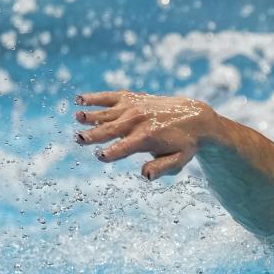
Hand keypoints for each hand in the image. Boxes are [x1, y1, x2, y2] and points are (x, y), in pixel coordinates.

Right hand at [74, 91, 220, 179]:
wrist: (195, 117)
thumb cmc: (185, 144)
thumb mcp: (179, 160)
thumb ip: (161, 168)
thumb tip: (145, 176)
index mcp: (148, 138)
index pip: (125, 147)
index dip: (113, 153)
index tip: (101, 156)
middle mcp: (138, 121)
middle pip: (111, 130)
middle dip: (95, 135)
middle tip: (79, 140)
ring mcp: (134, 108)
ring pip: (107, 112)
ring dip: (91, 115)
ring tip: (77, 117)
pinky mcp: (131, 99)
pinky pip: (110, 97)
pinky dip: (95, 97)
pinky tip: (79, 99)